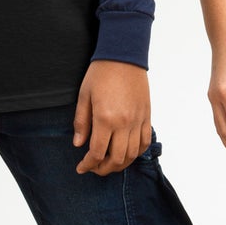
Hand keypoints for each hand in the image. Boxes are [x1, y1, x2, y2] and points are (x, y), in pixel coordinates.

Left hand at [73, 61, 152, 175]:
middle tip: (94, 168)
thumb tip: (78, 145)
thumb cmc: (101, 73)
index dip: (88, 164)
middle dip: (103, 169)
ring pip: (132, 154)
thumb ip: (81, 122)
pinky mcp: (147, 116)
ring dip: (120, 164)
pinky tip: (126, 153)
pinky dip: (136, 152)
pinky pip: (145, 142)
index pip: (97, 152)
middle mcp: (124, 123)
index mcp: (105, 118)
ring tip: (109, 163)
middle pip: (116, 159)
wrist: (124, 55)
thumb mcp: (84, 96)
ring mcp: (138, 120)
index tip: (81, 168)